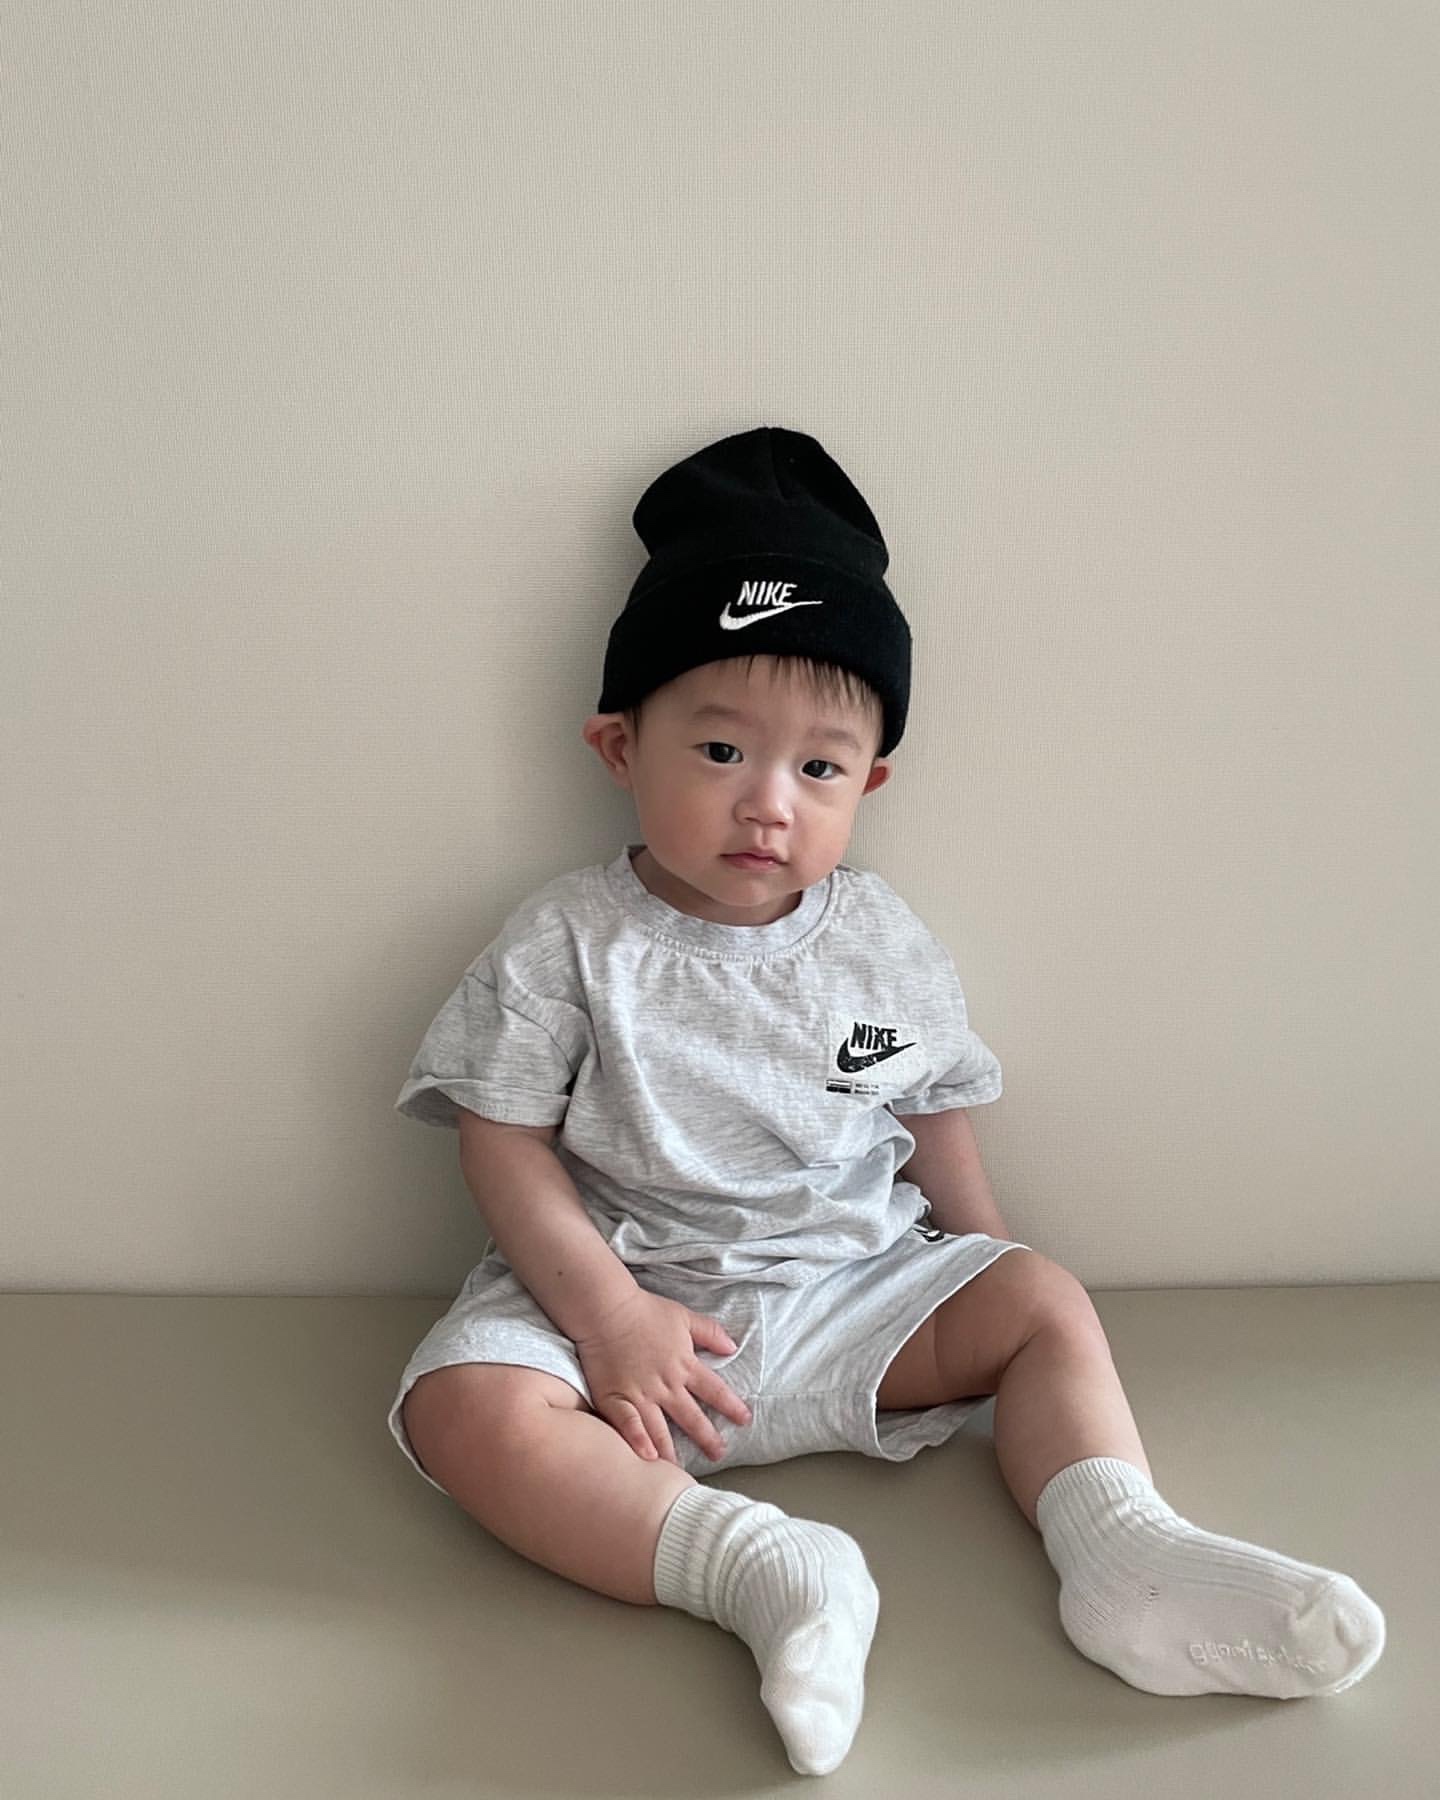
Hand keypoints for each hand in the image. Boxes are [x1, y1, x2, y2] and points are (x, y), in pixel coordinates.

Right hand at [573, 1288, 752, 1464]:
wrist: (606, 1309)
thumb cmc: (645, 1311)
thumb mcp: (683, 1316)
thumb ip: (710, 1332)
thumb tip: (733, 1347)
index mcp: (684, 1365)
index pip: (714, 1391)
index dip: (731, 1406)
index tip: (745, 1420)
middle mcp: (666, 1385)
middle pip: (691, 1417)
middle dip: (707, 1438)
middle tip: (719, 1455)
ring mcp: (640, 1394)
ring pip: (661, 1429)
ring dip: (673, 1452)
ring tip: (681, 1473)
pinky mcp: (614, 1397)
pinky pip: (628, 1425)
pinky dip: (638, 1442)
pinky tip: (646, 1459)